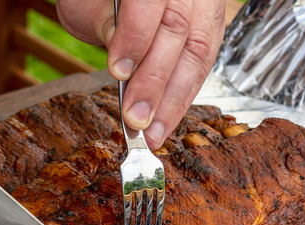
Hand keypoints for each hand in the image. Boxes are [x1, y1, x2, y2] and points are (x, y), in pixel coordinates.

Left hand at [56, 0, 225, 149]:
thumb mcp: (91, 4)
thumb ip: (110, 28)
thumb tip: (127, 71)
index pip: (150, 4)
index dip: (136, 39)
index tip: (118, 72)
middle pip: (178, 31)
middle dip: (155, 81)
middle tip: (136, 117)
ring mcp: (205, 5)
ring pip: (198, 52)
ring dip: (173, 100)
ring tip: (152, 132)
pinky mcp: (213, 26)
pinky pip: (204, 64)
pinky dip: (184, 96)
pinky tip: (167, 120)